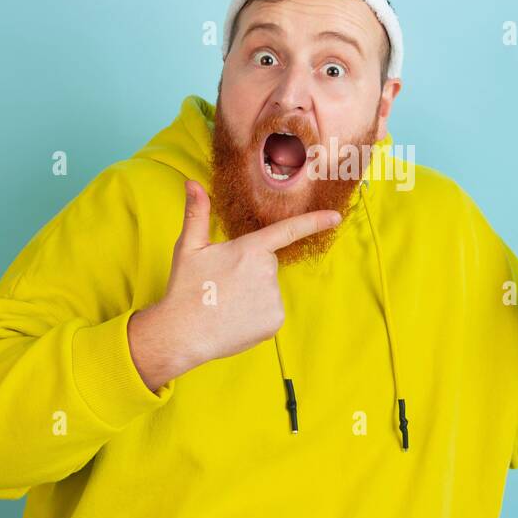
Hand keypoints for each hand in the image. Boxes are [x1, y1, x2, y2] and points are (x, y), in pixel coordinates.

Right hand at [127, 179, 342, 389]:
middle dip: (249, 271)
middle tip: (223, 284)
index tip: (335, 217)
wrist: (182, 334)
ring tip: (226, 303)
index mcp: (250, 249)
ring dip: (252, 294)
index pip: (288, 230)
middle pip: (267, 264)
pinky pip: (270, 311)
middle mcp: (268, 272)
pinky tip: (234, 319)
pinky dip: (255, 315)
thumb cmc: (185, 288)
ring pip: (268, 290)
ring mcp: (274, 298)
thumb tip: (192, 183)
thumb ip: (197, 213)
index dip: (314, 222)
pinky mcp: (275, 321)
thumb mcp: (189, 247)